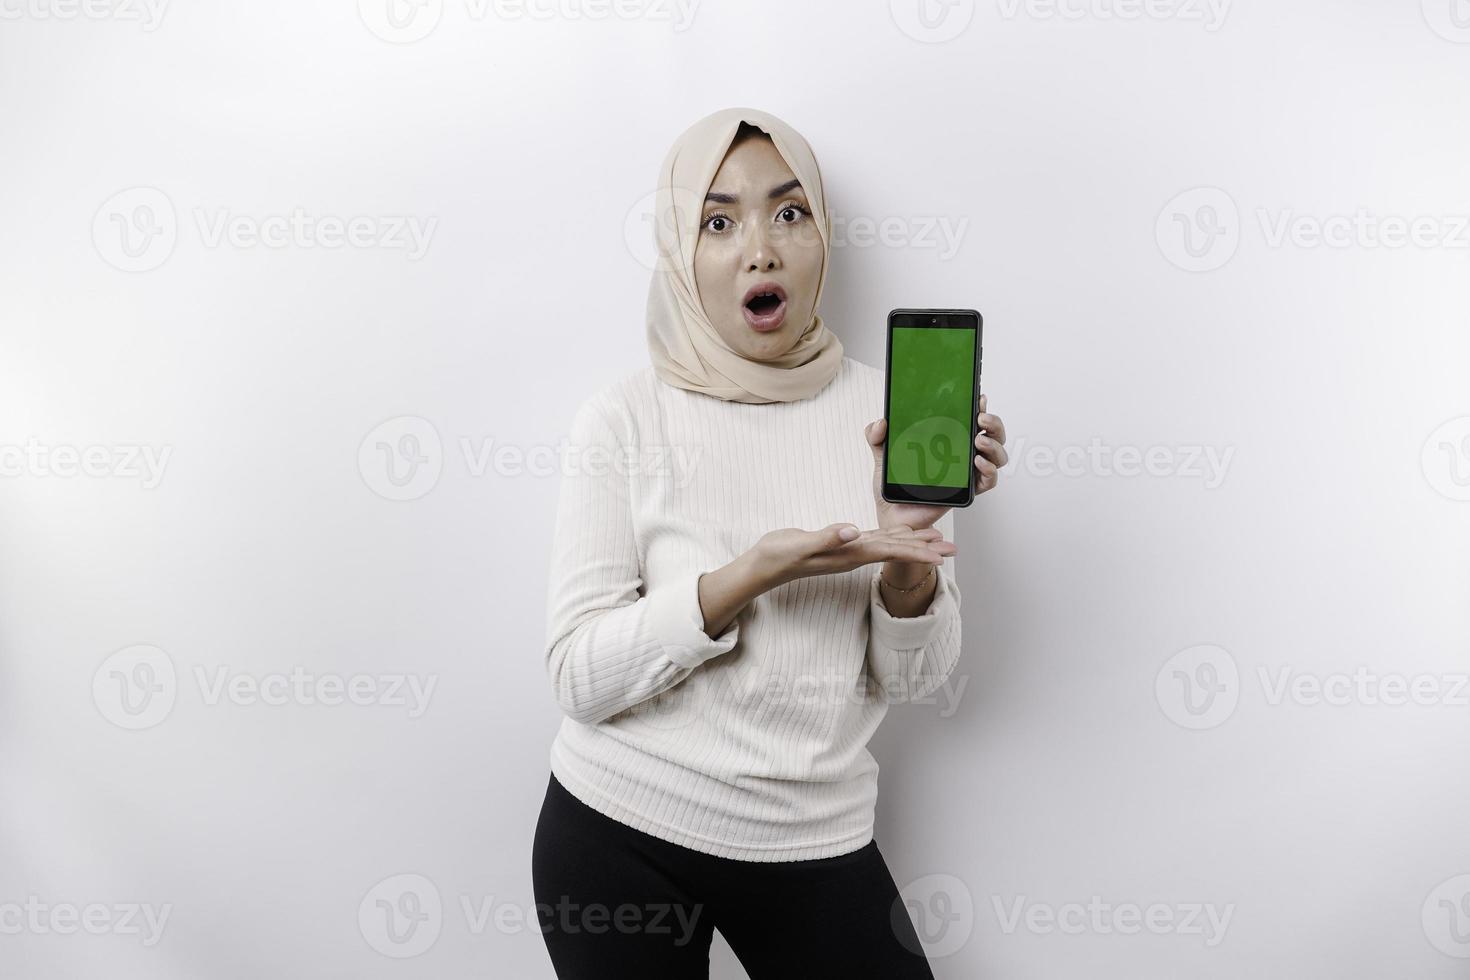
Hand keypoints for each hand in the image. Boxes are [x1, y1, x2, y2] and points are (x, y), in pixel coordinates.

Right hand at [748, 523, 956, 589]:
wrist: (763, 565)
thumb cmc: (778, 555)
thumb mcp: (800, 545)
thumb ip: (827, 538)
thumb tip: (853, 532)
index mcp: (849, 553)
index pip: (890, 552)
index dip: (917, 552)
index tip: (941, 556)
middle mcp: (853, 554)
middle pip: (897, 551)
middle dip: (925, 550)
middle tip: (954, 550)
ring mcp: (848, 551)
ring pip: (889, 546)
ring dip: (914, 544)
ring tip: (938, 543)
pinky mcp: (841, 544)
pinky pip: (875, 540)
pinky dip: (893, 536)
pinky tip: (902, 533)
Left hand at [865, 393, 1007, 529]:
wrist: (891, 513)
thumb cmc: (893, 484)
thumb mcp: (882, 454)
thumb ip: (877, 435)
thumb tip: (881, 422)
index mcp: (948, 439)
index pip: (971, 418)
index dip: (980, 406)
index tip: (979, 397)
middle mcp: (962, 453)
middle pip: (992, 434)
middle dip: (994, 422)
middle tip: (981, 417)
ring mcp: (968, 472)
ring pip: (996, 455)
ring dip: (994, 445)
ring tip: (979, 440)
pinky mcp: (968, 491)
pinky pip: (989, 480)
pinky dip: (989, 470)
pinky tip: (979, 462)